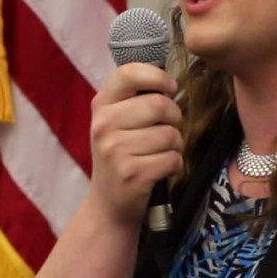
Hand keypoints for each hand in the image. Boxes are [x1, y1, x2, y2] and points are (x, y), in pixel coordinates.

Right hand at [87, 65, 182, 224]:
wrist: (109, 204)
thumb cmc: (121, 156)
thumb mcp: (116, 123)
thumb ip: (135, 98)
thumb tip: (169, 77)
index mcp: (101, 106)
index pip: (128, 73)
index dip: (157, 76)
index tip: (170, 87)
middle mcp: (104, 125)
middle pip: (159, 105)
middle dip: (174, 118)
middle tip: (166, 130)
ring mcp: (115, 150)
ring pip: (170, 134)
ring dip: (175, 145)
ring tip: (159, 153)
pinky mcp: (132, 173)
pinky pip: (173, 158)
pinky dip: (174, 165)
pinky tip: (159, 170)